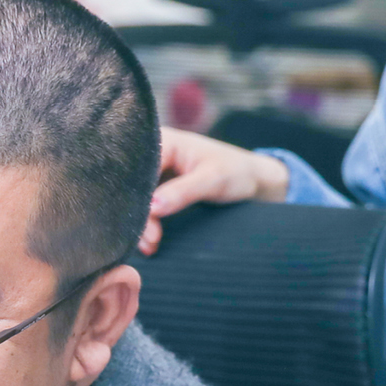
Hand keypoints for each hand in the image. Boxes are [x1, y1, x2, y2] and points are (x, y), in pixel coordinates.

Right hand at [140, 129, 292, 254]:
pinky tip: (151, 240)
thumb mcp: (212, 180)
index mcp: (163, 140)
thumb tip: (153, 207)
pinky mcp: (158, 183)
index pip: (136, 169)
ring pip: (136, 197)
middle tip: (149, 241)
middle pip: (132, 185)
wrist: (252, 178)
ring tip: (151, 245)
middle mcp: (153, 151)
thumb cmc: (236, 171)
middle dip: (138, 214)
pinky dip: (148, 222)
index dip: (137, 197)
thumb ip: (183, 191)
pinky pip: (145, 203)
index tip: (145, 224)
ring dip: (141, 222)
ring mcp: (154, 168)